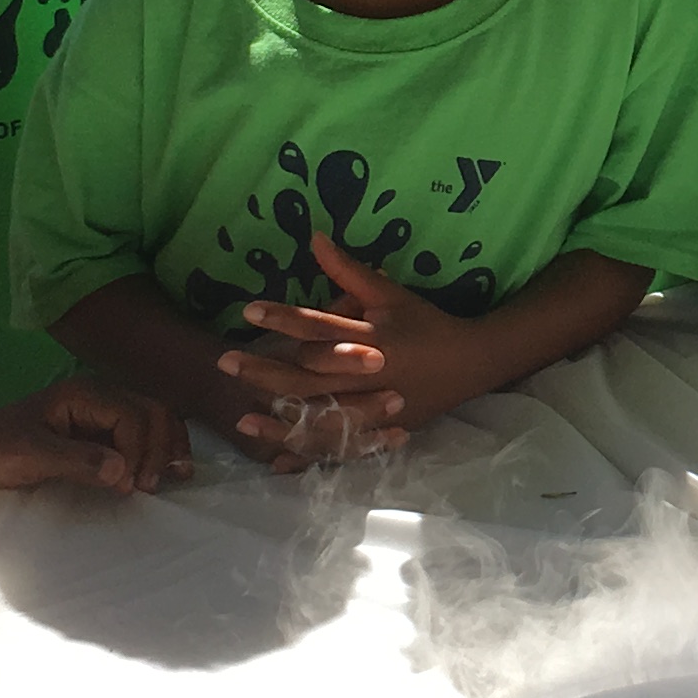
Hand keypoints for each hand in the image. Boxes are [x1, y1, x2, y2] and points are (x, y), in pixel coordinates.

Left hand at [0, 371, 188, 493]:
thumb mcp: (30, 455)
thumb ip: (76, 460)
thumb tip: (123, 470)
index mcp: (85, 395)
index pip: (132, 416)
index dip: (139, 451)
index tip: (128, 487)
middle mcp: (102, 396)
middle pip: (154, 411)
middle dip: (161, 448)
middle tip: (150, 487)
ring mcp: (105, 411)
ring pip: (157, 419)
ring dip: (169, 447)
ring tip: (175, 477)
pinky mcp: (105, 429)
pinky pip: (145, 434)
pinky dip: (161, 450)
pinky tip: (168, 470)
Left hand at [219, 235, 477, 463]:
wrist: (471, 364)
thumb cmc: (425, 324)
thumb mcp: (391, 294)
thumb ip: (348, 271)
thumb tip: (314, 236)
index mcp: (373, 338)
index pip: (321, 329)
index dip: (284, 319)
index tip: (248, 310)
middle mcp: (369, 377)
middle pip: (310, 379)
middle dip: (266, 373)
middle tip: (226, 363)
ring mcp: (374, 410)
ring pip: (320, 421)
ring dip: (280, 423)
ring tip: (242, 421)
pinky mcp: (379, 433)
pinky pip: (337, 450)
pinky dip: (309, 458)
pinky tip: (277, 461)